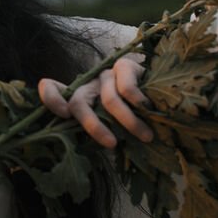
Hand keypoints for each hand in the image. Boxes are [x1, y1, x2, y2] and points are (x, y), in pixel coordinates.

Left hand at [38, 56, 152, 147]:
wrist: (165, 97)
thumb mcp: (115, 128)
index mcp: (82, 99)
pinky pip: (127, 88)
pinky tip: (150, 109)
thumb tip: (103, 151)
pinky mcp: (124, 66)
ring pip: (109, 100)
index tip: (63, 114)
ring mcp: (106, 75)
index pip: (53, 89)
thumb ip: (103, 133)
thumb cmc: (135, 118)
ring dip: (129, 122)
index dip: (51, 98)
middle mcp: (90, 85)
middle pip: (79, 102)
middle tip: (112, 144)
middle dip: (93, 126)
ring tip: (146, 136)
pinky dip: (138, 103)